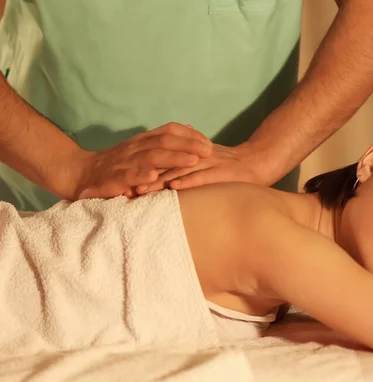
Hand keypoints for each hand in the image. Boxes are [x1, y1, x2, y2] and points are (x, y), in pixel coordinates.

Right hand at [72, 123, 212, 199]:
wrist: (81, 173)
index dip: (189, 136)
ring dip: (172, 158)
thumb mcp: (142, 149)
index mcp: (142, 141)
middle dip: (188, 145)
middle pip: (164, 142)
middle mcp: (135, 148)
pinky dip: (141, 176)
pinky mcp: (113, 178)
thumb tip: (191, 130)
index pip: (168, 131)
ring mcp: (124, 162)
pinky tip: (154, 177)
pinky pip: (127, 176)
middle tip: (209, 151)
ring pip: (150, 157)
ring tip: (191, 161)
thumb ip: (165, 140)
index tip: (209, 142)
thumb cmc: (118, 163)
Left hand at [135, 142, 270, 194]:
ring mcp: (209, 163)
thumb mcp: (207, 159)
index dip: (144, 168)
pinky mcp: (222, 172)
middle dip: (144, 175)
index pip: (163, 158)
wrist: (259, 161)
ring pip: (179, 170)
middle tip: (125, 187)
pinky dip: (187, 182)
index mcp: (191, 152)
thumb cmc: (232, 166)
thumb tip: (168, 171)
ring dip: (159, 181)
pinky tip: (173, 189)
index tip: (125, 179)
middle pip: (165, 164)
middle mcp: (197, 155)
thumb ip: (187, 162)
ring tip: (141, 191)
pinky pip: (202, 177)